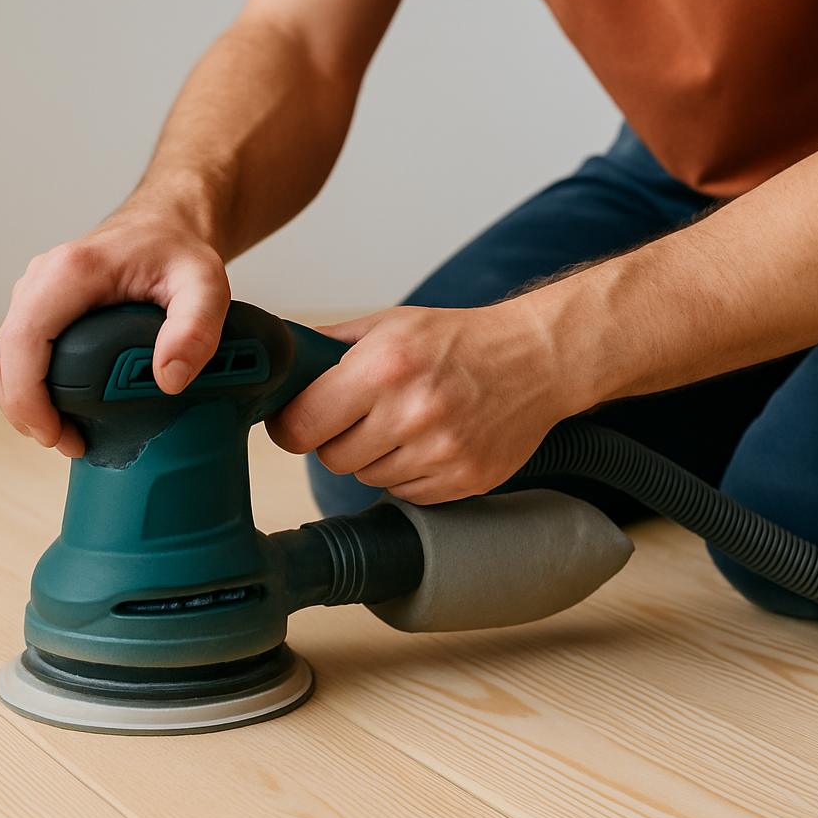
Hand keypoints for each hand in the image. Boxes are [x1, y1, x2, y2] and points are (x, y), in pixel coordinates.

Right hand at [0, 209, 230, 455]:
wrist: (166, 224)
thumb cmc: (181, 250)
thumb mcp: (206, 285)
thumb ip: (196, 329)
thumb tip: (167, 379)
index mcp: (71, 273)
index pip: (24, 342)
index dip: (28, 397)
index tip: (56, 433)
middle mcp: (41, 279)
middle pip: (1, 357)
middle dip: (24, 410)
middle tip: (68, 442)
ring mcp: (35, 291)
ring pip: (2, 357)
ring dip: (22, 401)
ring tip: (64, 432)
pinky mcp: (40, 305)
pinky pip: (17, 351)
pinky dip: (29, 385)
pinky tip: (61, 408)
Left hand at [266, 300, 577, 503]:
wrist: (538, 359)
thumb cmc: (461, 340)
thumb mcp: (391, 324)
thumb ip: (329, 345)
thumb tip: (279, 361)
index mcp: (384, 368)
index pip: (301, 425)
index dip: (292, 424)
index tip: (299, 419)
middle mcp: (412, 412)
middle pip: (332, 458)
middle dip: (336, 438)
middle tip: (362, 414)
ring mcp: (441, 452)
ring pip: (367, 477)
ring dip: (375, 456)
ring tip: (405, 422)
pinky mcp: (464, 480)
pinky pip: (405, 493)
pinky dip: (409, 472)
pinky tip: (430, 440)